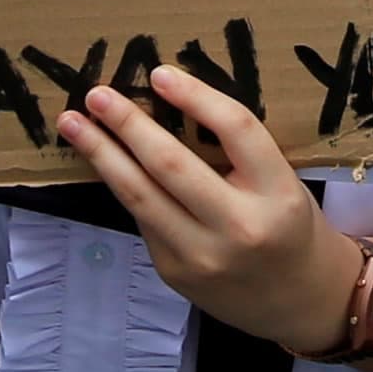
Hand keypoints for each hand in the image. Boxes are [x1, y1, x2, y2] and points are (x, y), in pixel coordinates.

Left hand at [61, 64, 365, 354]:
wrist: (297, 299)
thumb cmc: (288, 224)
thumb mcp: (280, 181)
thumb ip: (236, 151)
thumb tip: (168, 103)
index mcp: (278, 193)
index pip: (235, 129)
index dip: (195, 96)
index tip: (159, 73)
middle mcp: (239, 227)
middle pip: (172, 164)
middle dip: (128, 124)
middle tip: (97, 94)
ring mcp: (202, 256)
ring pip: (141, 195)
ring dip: (102, 155)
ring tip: (74, 124)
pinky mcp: (174, 273)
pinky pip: (143, 218)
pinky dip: (123, 184)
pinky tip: (104, 160)